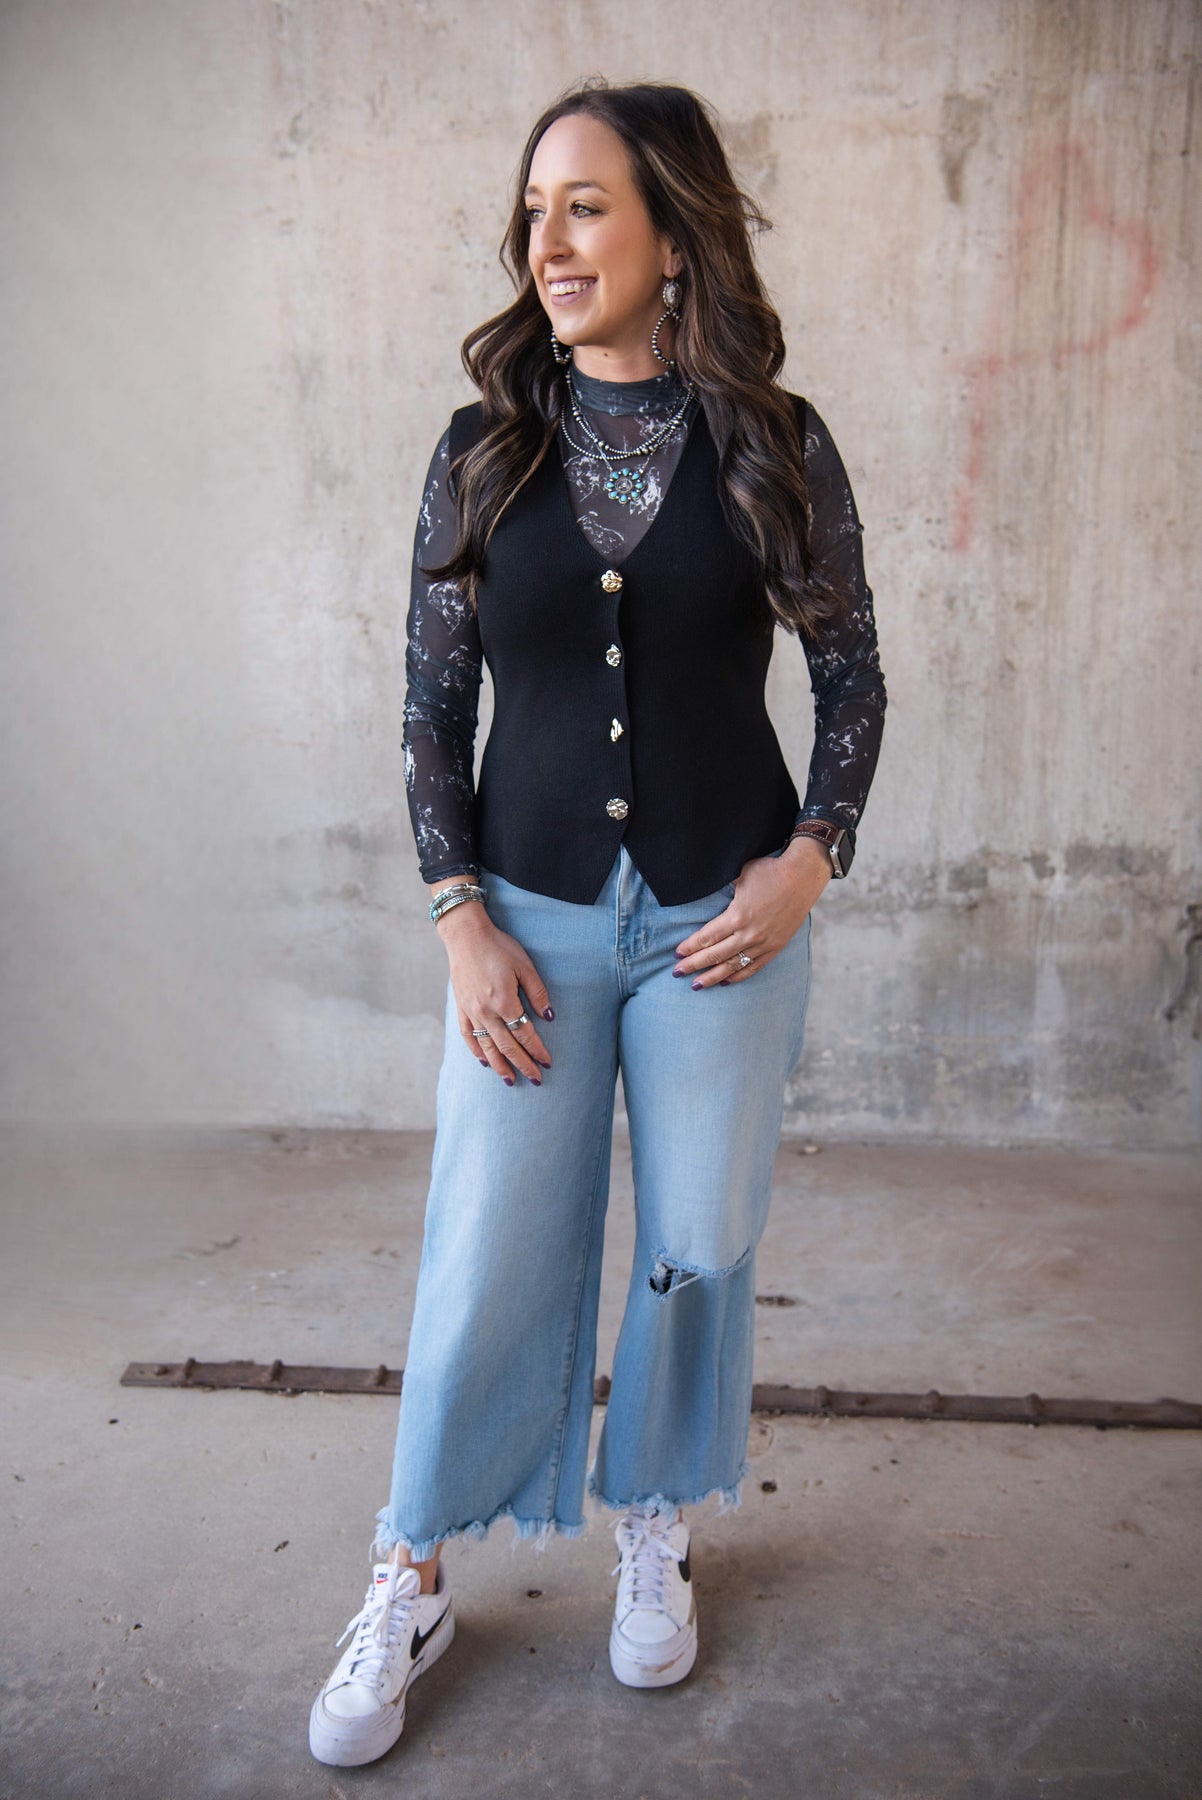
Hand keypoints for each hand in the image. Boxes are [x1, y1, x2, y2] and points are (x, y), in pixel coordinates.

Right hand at [434, 897, 552, 1084]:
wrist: (466, 935)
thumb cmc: (499, 947)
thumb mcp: (524, 966)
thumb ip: (538, 993)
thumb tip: (549, 1018)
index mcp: (505, 1002)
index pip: (525, 1035)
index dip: (537, 1050)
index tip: (548, 1063)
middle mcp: (486, 1012)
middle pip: (507, 1047)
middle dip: (523, 1065)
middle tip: (536, 1080)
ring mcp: (471, 1011)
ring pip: (487, 1047)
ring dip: (499, 1066)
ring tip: (510, 1081)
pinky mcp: (461, 1007)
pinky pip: (468, 1035)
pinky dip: (476, 1050)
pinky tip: (484, 1061)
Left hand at [672, 836, 831, 988]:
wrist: (803, 876)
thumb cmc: (770, 871)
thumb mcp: (739, 875)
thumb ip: (722, 888)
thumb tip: (704, 890)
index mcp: (737, 916)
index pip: (707, 938)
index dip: (690, 947)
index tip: (677, 955)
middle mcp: (749, 934)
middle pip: (715, 955)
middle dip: (694, 965)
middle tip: (677, 973)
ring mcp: (764, 943)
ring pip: (733, 965)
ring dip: (713, 976)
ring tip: (697, 985)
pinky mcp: (776, 946)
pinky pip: (754, 967)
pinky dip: (739, 976)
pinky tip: (726, 981)